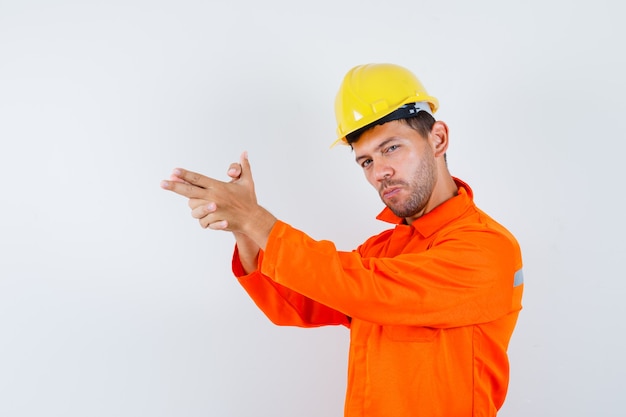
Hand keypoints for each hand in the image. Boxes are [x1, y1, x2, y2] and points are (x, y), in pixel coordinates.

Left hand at [161, 152, 275, 248]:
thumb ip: (243, 167)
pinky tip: (213, 219)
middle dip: (174, 186)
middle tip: (162, 183)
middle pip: (189, 191)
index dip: (185, 174)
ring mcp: (212, 210)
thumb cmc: (249, 200)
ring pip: (193, 209)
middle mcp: (213, 197)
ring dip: (197, 209)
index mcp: (218, 186)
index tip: (174, 171)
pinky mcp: (213, 221)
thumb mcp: (247, 182)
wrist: (253, 220)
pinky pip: (202, 222)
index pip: (198, 178)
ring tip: (206, 209)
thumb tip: (244, 152)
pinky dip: (205, 221)